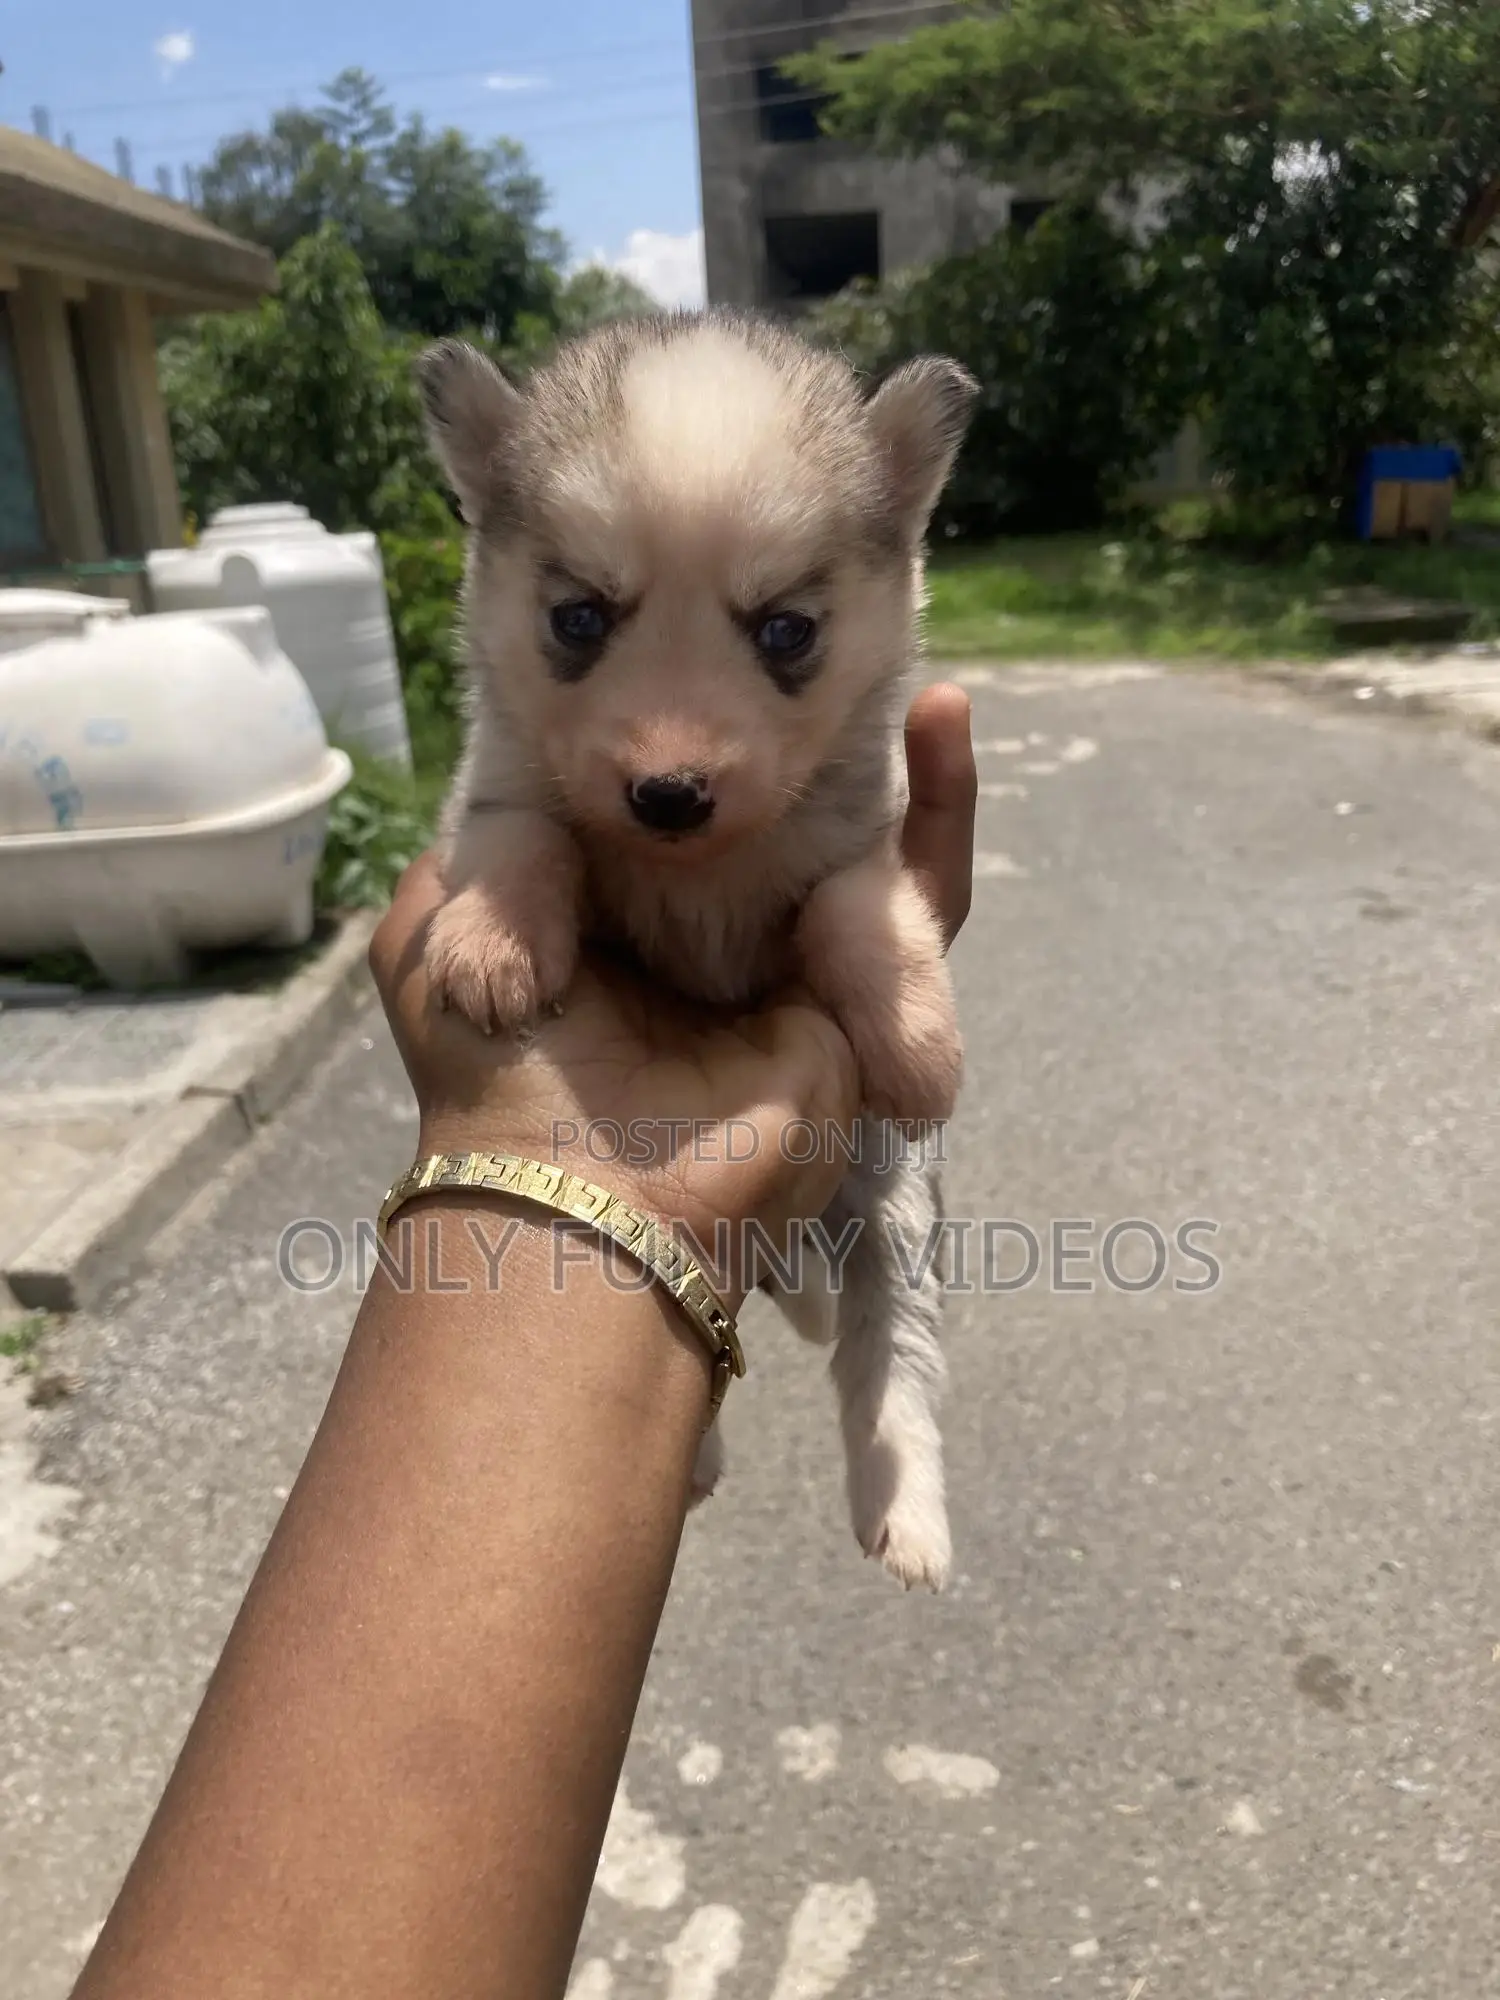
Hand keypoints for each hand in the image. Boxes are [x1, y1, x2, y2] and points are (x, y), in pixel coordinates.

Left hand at [368, 684, 975, 1261]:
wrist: (588, 1200)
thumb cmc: (498, 1076)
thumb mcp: (441, 942)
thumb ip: (491, 865)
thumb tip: (542, 825)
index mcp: (605, 922)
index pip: (663, 813)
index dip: (693, 743)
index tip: (703, 655)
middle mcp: (700, 941)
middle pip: (775, 823)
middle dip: (812, 753)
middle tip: (827, 672)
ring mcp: (783, 973)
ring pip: (862, 855)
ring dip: (902, 774)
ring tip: (927, 690)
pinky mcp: (859, 1001)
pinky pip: (917, 904)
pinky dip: (942, 818)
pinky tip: (945, 722)